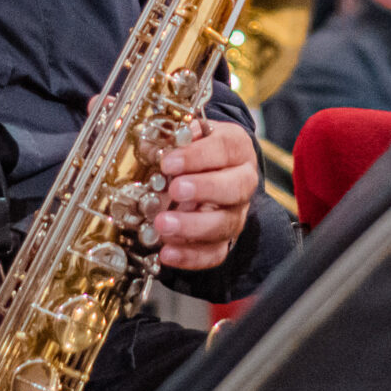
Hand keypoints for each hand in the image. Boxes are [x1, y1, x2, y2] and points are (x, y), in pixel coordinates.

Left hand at [155, 118, 256, 270]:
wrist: (213, 169)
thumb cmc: (198, 149)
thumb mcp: (188, 134)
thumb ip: (171, 137)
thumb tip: (148, 143)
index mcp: (237, 148)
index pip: (223, 149)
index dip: (197, 157)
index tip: (169, 163)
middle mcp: (243, 181)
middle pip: (235, 188)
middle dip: (204, 189)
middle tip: (175, 190)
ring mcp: (236, 213)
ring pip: (225, 224)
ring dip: (192, 227)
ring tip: (163, 225)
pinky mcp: (226, 240)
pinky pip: (215, 253)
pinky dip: (191, 256)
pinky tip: (167, 253)